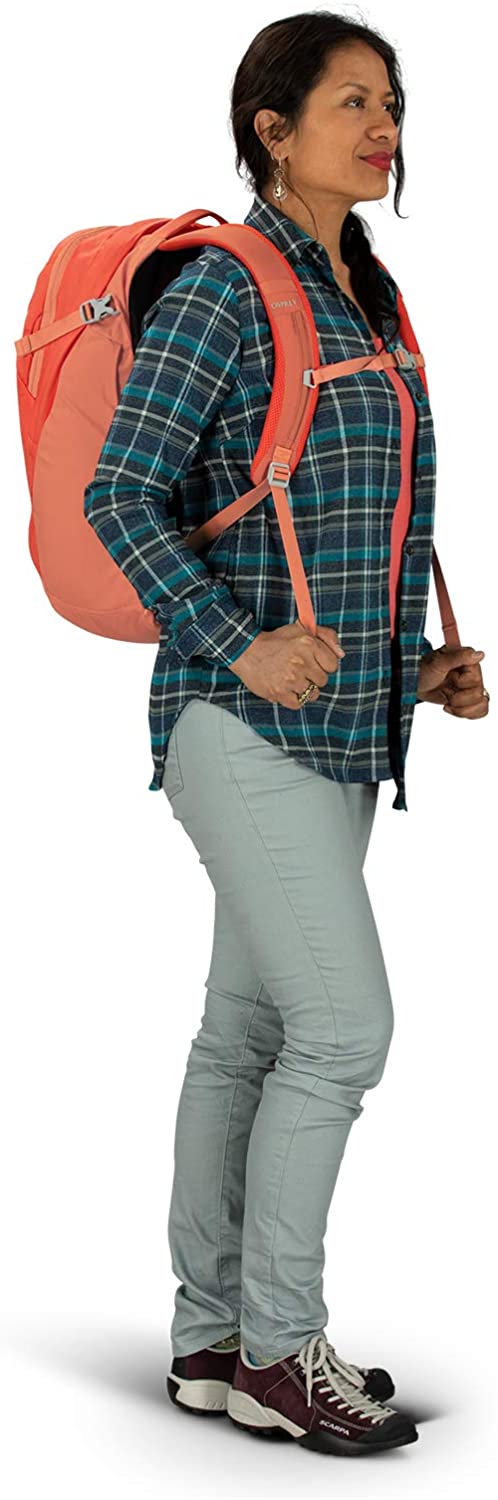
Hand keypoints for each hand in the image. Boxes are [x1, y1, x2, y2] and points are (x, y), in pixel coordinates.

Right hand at [228, 618, 344, 709]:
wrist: (247, 651)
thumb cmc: (276, 641)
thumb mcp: (301, 629)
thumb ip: (327, 636)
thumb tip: (341, 654)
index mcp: (308, 644)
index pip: (333, 664)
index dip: (324, 665)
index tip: (314, 662)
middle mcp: (301, 661)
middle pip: (323, 680)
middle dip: (314, 676)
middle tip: (300, 670)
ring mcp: (291, 679)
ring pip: (313, 694)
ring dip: (304, 688)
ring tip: (292, 679)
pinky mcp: (280, 693)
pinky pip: (299, 704)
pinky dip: (294, 699)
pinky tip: (287, 688)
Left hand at [417, 645, 488, 717]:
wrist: (412, 684)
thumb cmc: (423, 670)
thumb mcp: (437, 662)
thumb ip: (458, 657)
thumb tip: (479, 655)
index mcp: (468, 661)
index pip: (476, 678)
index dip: (461, 683)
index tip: (450, 678)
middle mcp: (472, 673)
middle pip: (478, 694)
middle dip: (458, 698)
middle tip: (445, 690)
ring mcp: (470, 687)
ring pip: (481, 704)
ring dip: (461, 708)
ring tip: (448, 700)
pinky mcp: (467, 699)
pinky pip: (479, 710)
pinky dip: (465, 713)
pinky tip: (451, 707)